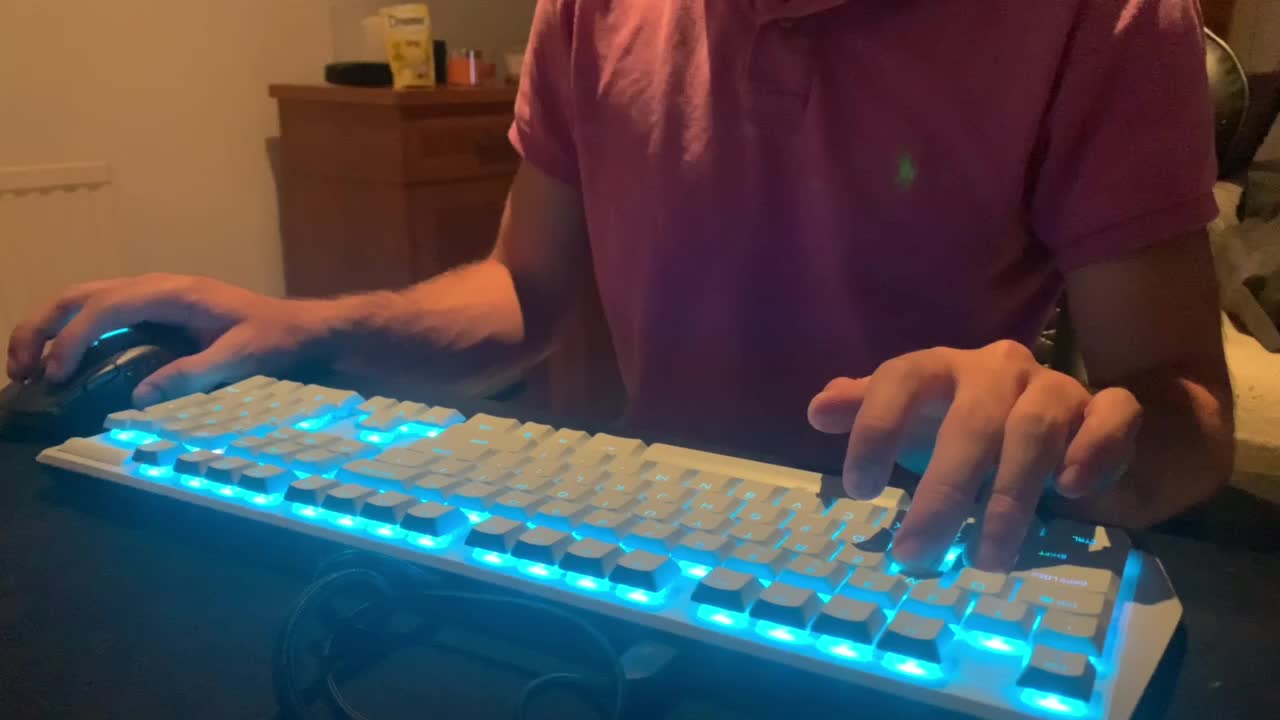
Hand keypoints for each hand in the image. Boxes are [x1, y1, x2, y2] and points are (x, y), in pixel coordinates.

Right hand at [7, 274, 334, 405]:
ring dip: (50, 329)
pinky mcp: (156, 311)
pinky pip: (102, 314)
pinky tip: (62, 363)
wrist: (300, 327)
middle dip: (41, 327)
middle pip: (81, 294)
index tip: (55, 374)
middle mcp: (157, 287)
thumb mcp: (242, 357)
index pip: (106, 306)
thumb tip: (139, 396)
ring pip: (85, 300)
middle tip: (20, 370)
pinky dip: (72, 332)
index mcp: (174, 292)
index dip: (72, 338)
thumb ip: (194, 373)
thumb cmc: (276, 338)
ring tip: (28, 369)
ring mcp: (154, 296)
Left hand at [808, 340, 1141, 571]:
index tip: (858, 490)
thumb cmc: (961, 422)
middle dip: (943, 493)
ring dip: (1009, 500)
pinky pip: (1111, 416)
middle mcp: (998, 368)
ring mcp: (1054, 385)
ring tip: (985, 559)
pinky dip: (1095, 450)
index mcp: (942, 365)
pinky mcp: (1104, 408)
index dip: (875, 429)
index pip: (901, 378)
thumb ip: (865, 410)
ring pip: (1035, 430)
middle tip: (916, 554)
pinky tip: (1070, 492)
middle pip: (970, 424)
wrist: (1055, 415)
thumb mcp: (910, 418)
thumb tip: (818, 410)